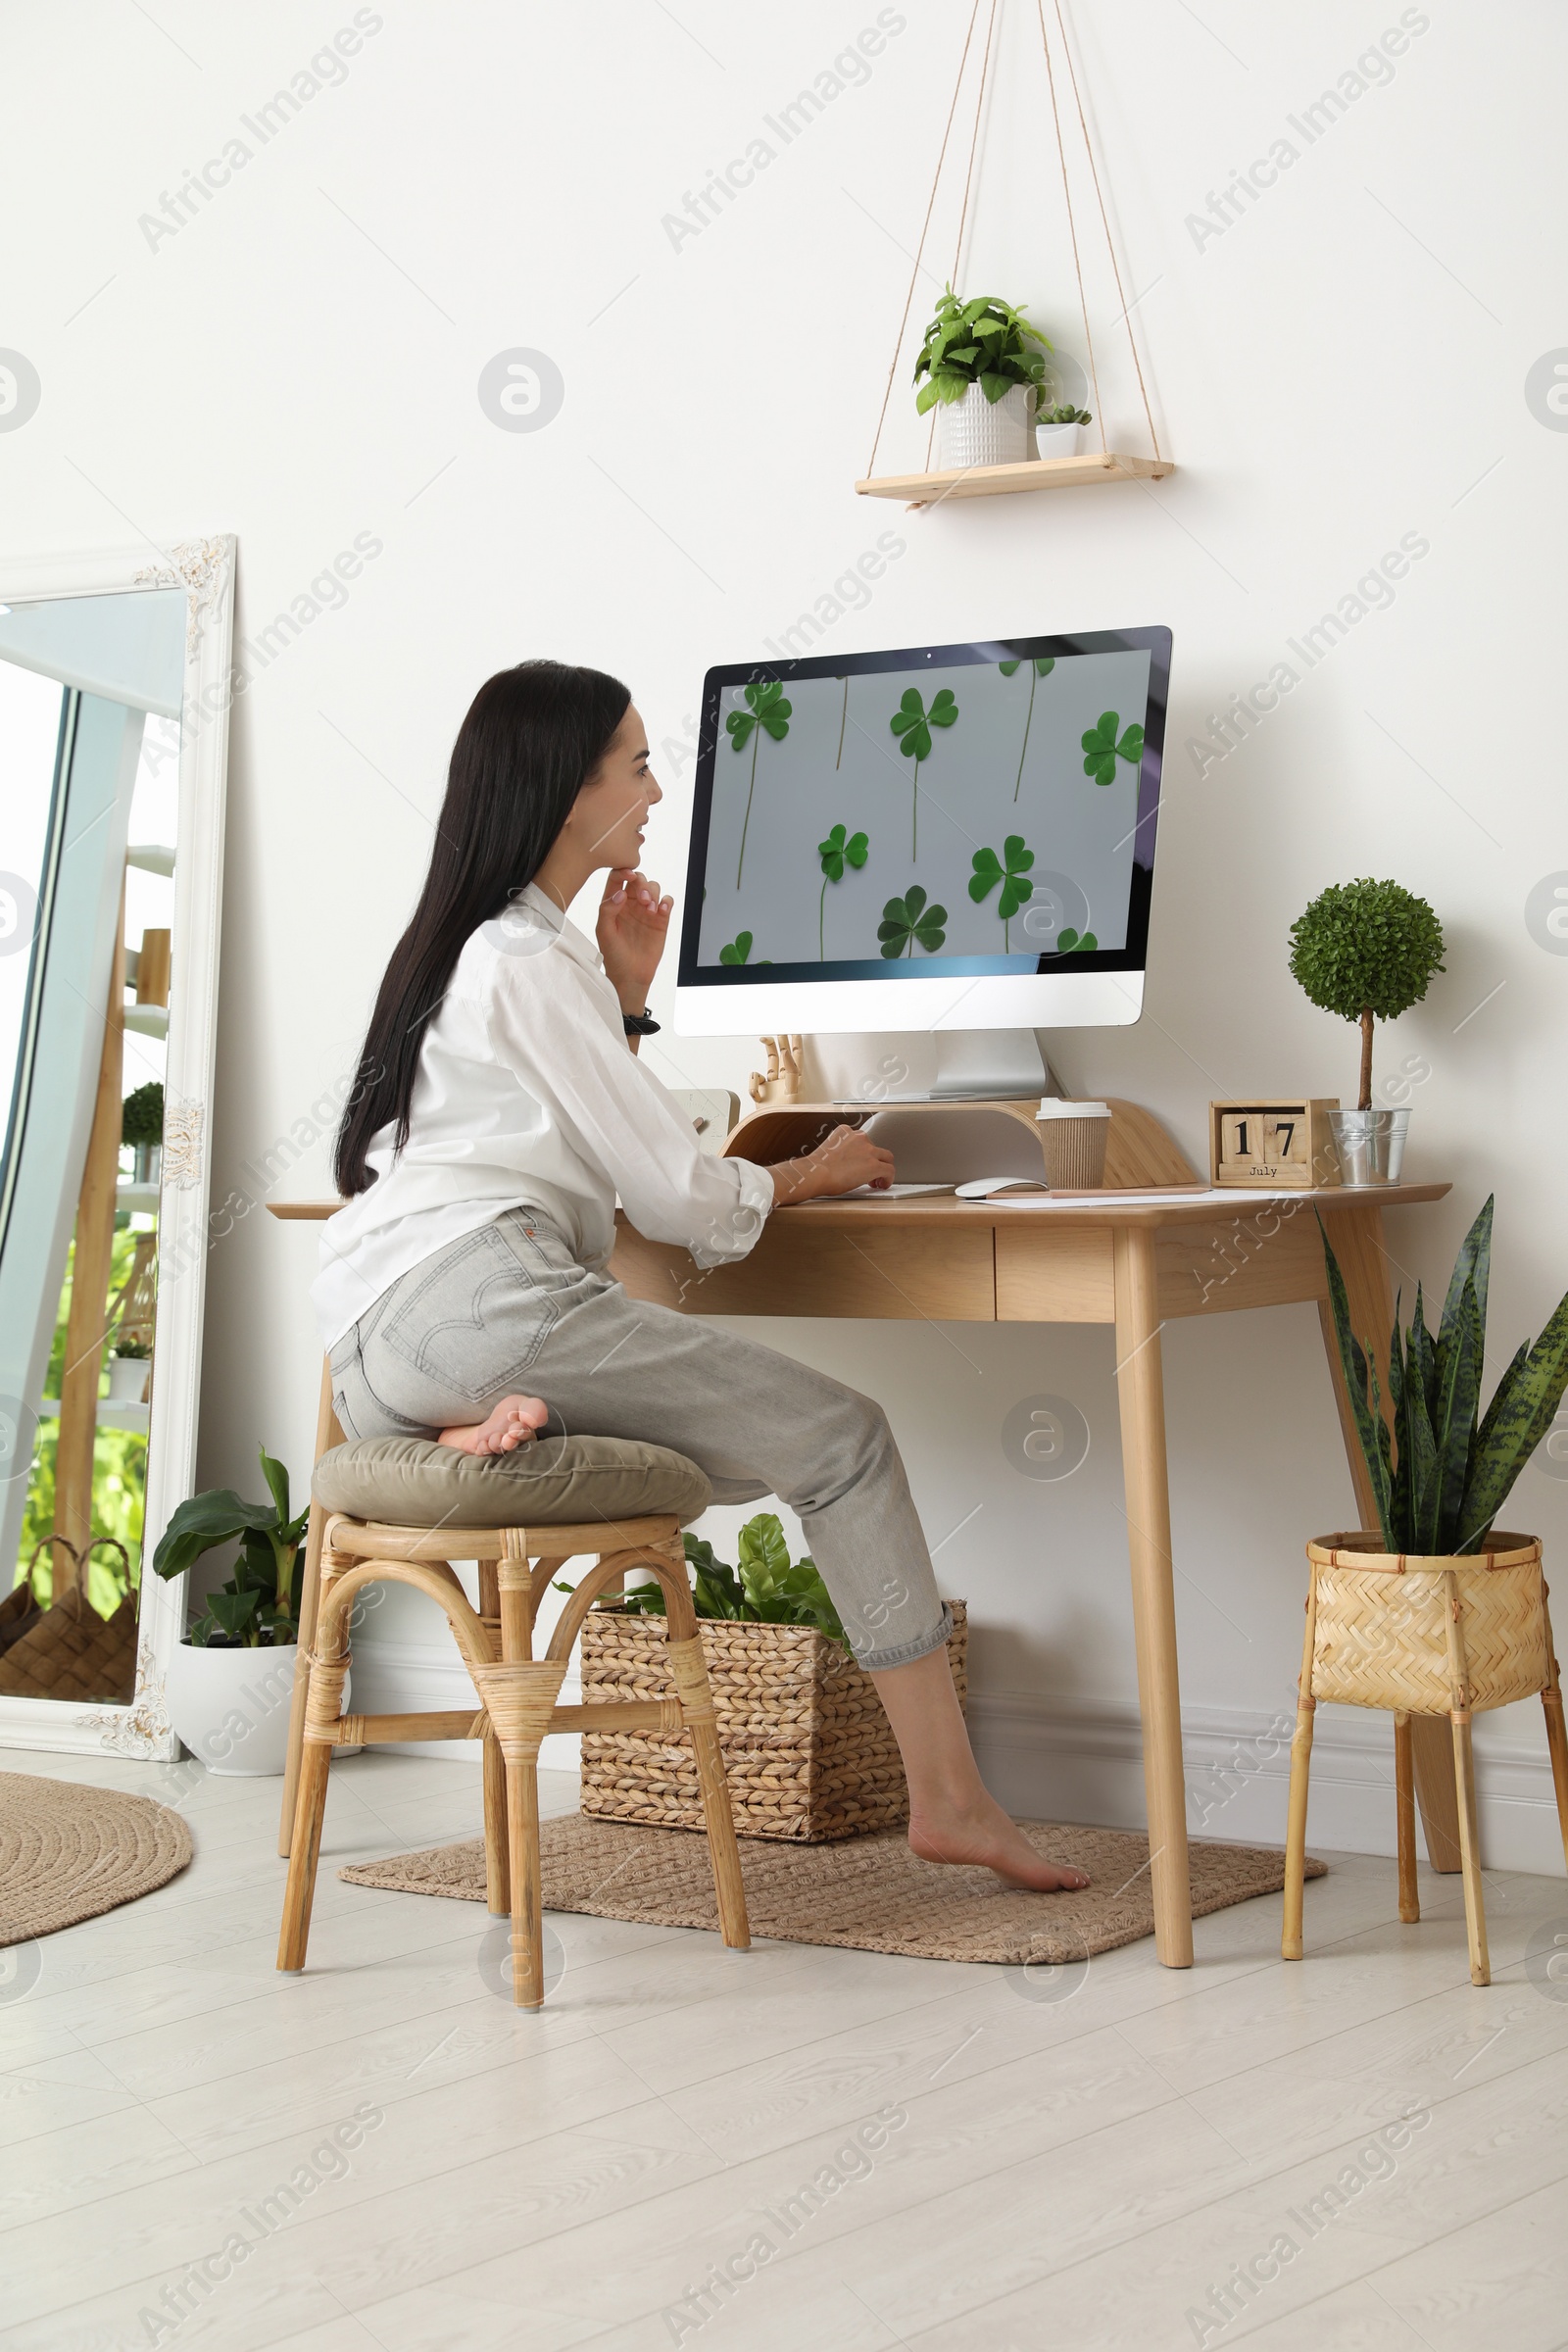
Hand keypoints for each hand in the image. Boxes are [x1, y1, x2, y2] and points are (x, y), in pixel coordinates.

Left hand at [597, 868, 671, 1010]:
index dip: (623, 871)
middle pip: (638, 879)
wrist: (630, 975)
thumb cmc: (614, 955)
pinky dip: (666, 901)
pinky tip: (661, 910)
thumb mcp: (603, 932)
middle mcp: (630, 904)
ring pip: (653, 887)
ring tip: (649, 908)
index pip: (617, 878)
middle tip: (641, 898)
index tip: (629, 875)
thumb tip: (620, 893)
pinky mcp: (660, 919)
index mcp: (613, 903)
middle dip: (641, 883)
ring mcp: (646, 911)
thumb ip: (607, 909)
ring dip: (653, 892)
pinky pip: (667, 901)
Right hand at [772, 1124, 893, 1204]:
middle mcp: (859, 1137)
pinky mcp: (874, 1165)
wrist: (815, 1173)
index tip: (859, 1163)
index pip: (861, 1140)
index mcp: (845, 1131)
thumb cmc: (814, 1168)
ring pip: (886, 1157)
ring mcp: (868, 1150)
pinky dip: (888, 1179)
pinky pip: (889, 1170)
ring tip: (876, 1181)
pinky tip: (882, 1185)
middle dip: (874, 1160)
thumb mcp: (826, 1151)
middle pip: (875, 1148)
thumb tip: (843, 1164)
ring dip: (882, 1168)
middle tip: (868, 1174)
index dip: (863, 1154)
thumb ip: (839, 1152)